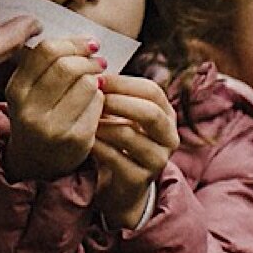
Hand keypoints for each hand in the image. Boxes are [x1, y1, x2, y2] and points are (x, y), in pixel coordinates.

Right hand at [4, 37, 105, 181]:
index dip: (72, 42)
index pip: (46, 51)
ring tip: (96, 83)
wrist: (36, 164)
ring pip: (87, 84)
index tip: (87, 44)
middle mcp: (30, 109)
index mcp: (16, 90)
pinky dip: (101, 99)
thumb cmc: (37, 118)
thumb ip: (45, 65)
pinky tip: (95, 104)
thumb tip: (83, 42)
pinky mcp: (76, 140)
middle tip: (99, 61)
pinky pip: (97, 105)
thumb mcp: (28, 92)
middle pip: (67, 66)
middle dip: (88, 59)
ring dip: (97, 79)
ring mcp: (52, 127)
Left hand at [91, 72, 179, 226]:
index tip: (98, 77)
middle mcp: (169, 137)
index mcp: (166, 115)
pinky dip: (96, 145)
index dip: (124, 82)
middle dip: (117, 101)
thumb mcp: (123, 115)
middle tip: (92, 95)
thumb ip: (117, 93)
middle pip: (150, 112)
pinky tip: (83, 138)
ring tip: (83, 117)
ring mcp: (157, 160)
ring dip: (102, 123)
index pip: (152, 90)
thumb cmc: (118, 141)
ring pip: (129, 135)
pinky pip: (115, 157)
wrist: (120, 186)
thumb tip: (94, 66)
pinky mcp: (140, 179)